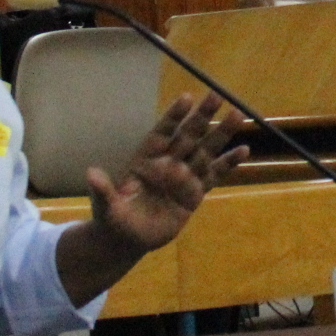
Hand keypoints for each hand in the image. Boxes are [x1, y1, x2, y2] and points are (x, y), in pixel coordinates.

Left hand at [87, 93, 250, 256]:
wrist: (127, 239)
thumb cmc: (113, 219)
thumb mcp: (105, 206)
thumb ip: (102, 190)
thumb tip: (91, 174)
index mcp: (145, 159)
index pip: (162, 133)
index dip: (173, 116)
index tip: (186, 97)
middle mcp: (167, 163)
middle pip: (188, 135)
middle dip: (202, 116)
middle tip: (216, 95)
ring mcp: (183, 177)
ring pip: (205, 150)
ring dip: (221, 134)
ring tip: (237, 115)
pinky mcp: (194, 193)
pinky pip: (214, 175)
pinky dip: (228, 163)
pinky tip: (244, 150)